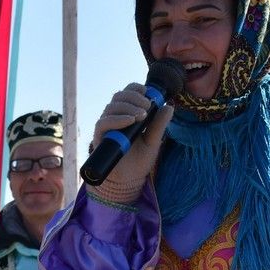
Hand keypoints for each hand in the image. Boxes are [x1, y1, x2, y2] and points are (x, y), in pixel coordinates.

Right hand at [87, 83, 173, 204]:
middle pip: (118, 97)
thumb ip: (159, 125)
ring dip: (127, 107)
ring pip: (111, 107)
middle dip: (134, 98)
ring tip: (142, 115)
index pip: (127, 93)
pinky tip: (130, 120)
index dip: (134, 88)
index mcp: (126, 114)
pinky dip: (117, 119)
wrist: (128, 180)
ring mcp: (106, 127)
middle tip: (148, 106)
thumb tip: (169, 107)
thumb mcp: (153, 141)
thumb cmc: (140, 160)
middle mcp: (114, 117)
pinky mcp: (100, 137)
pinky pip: (104, 122)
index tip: (147, 91)